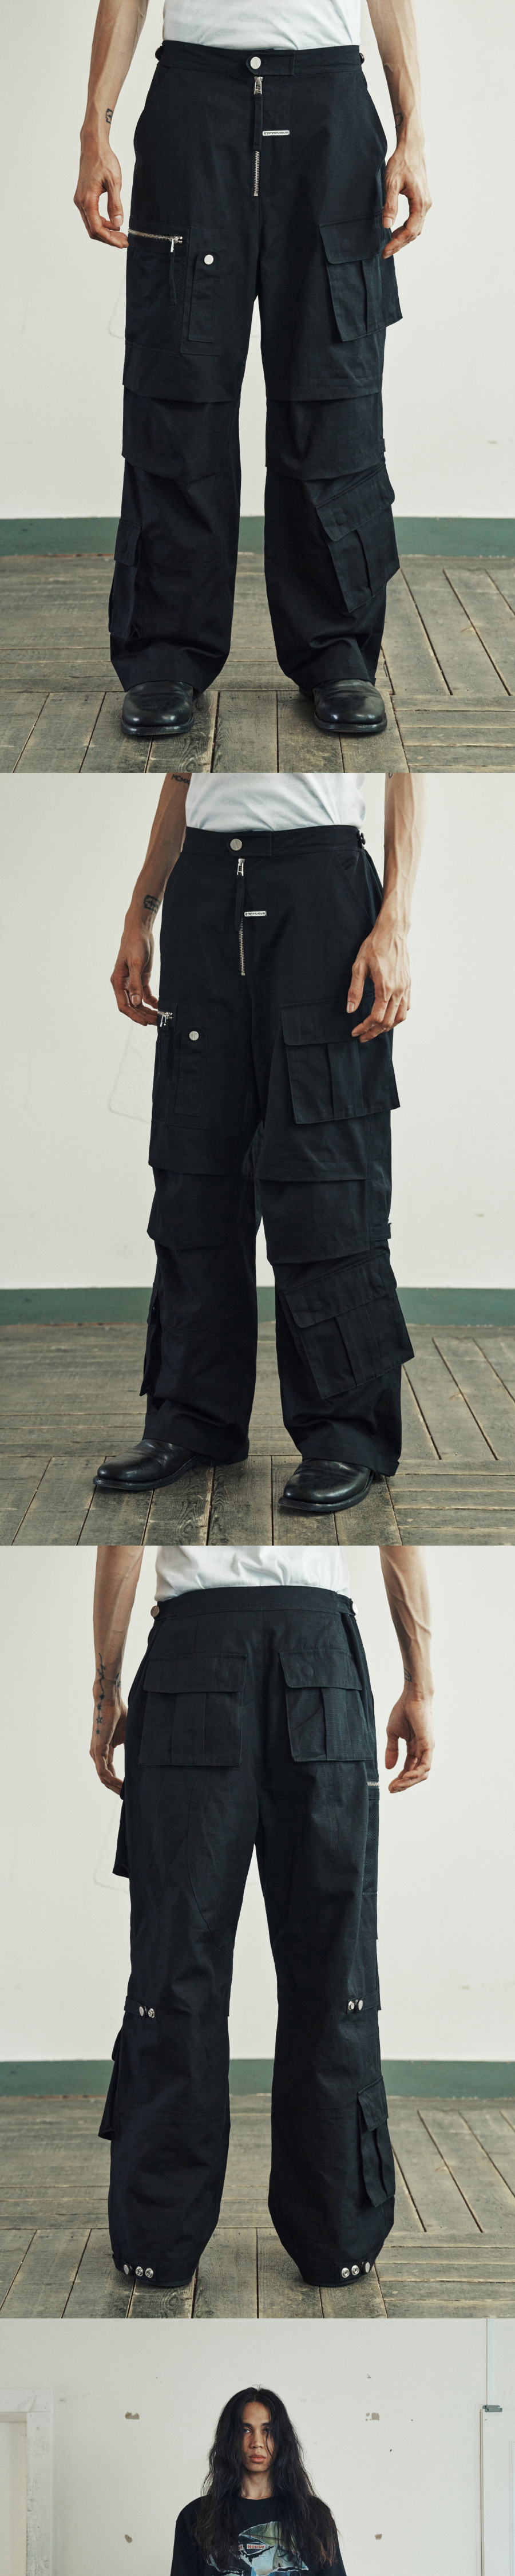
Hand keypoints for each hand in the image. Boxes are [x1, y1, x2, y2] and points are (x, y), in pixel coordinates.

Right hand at [74, 129, 127, 246]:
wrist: (93, 146)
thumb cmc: (103, 160)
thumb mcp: (114, 182)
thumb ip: (115, 204)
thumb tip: (118, 224)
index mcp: (87, 200)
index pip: (97, 228)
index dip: (110, 239)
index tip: (122, 243)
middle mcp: (81, 202)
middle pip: (93, 230)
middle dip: (108, 239)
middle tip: (124, 242)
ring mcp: (80, 200)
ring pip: (91, 224)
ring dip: (105, 232)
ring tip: (121, 234)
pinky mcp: (83, 197)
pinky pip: (91, 216)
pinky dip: (102, 223)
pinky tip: (113, 223)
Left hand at [90, 1689, 127, 1789]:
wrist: (111, 1702)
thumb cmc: (120, 1715)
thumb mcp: (128, 1736)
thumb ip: (131, 1748)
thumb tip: (143, 1758)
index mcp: (104, 1751)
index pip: (109, 1772)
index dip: (118, 1782)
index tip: (128, 1789)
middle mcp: (98, 1754)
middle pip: (105, 1778)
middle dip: (115, 1788)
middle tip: (128, 1796)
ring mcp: (96, 1753)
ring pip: (103, 1777)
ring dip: (114, 1787)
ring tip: (126, 1793)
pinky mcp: (97, 1750)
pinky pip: (103, 1771)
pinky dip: (111, 1779)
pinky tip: (121, 1785)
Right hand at [111, 919, 160, 1024]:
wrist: (139, 932)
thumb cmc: (134, 944)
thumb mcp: (136, 963)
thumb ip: (136, 984)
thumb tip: (136, 1002)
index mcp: (118, 982)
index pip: (124, 1005)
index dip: (134, 1015)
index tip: (145, 1022)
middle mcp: (124, 985)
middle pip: (132, 1006)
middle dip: (143, 1015)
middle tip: (157, 1022)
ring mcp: (132, 983)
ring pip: (138, 1003)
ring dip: (148, 1011)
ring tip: (159, 1017)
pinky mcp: (141, 979)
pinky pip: (145, 996)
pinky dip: (152, 1002)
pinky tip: (159, 1006)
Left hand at [346, 900, 410, 1040]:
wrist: (393, 932)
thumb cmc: (374, 946)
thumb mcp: (359, 966)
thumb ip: (354, 990)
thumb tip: (350, 1010)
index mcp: (385, 987)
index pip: (376, 1017)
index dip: (364, 1027)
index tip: (355, 1032)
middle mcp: (398, 990)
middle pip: (388, 1022)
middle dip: (374, 1032)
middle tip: (362, 1036)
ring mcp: (406, 988)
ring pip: (400, 1017)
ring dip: (387, 1027)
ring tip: (375, 1030)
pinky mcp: (408, 984)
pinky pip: (407, 1007)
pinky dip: (398, 1017)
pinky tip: (389, 1017)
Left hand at [382, 119, 431, 256]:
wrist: (412, 148)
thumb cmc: (401, 162)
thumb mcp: (391, 183)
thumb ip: (390, 205)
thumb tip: (387, 226)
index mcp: (420, 203)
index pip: (409, 231)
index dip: (397, 243)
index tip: (385, 251)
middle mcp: (426, 204)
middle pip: (414, 233)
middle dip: (400, 244)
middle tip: (385, 251)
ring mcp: (426, 202)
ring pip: (416, 228)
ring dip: (404, 237)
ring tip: (390, 243)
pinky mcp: (423, 200)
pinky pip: (417, 220)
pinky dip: (407, 229)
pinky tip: (397, 230)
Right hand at [385, 1683, 434, 1791]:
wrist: (411, 1697)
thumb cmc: (403, 1711)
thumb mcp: (393, 1734)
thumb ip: (392, 1750)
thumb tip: (388, 1768)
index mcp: (414, 1748)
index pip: (408, 1769)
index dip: (399, 1779)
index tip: (389, 1787)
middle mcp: (422, 1750)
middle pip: (416, 1775)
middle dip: (404, 1784)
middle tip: (392, 1790)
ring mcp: (427, 1748)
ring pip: (421, 1773)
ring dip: (409, 1782)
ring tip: (397, 1785)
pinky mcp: (429, 1745)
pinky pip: (425, 1765)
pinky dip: (416, 1773)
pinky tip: (406, 1777)